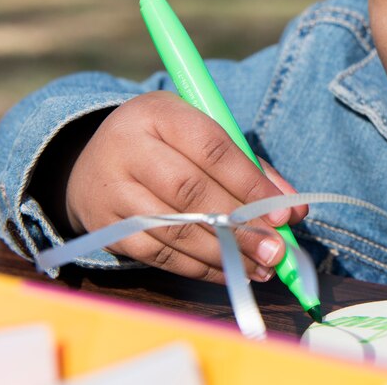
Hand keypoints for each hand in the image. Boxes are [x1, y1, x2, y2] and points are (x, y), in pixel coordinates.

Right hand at [64, 91, 308, 283]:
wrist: (93, 161)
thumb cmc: (168, 145)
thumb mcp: (202, 133)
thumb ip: (249, 165)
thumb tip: (293, 210)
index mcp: (159, 113)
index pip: (212, 148)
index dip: (251, 183)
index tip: (284, 213)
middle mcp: (128, 148)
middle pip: (192, 192)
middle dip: (241, 225)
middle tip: (277, 249)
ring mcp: (112, 191)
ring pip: (175, 230)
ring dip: (225, 254)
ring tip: (262, 267)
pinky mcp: (105, 228)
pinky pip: (158, 254)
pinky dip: (199, 268)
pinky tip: (230, 272)